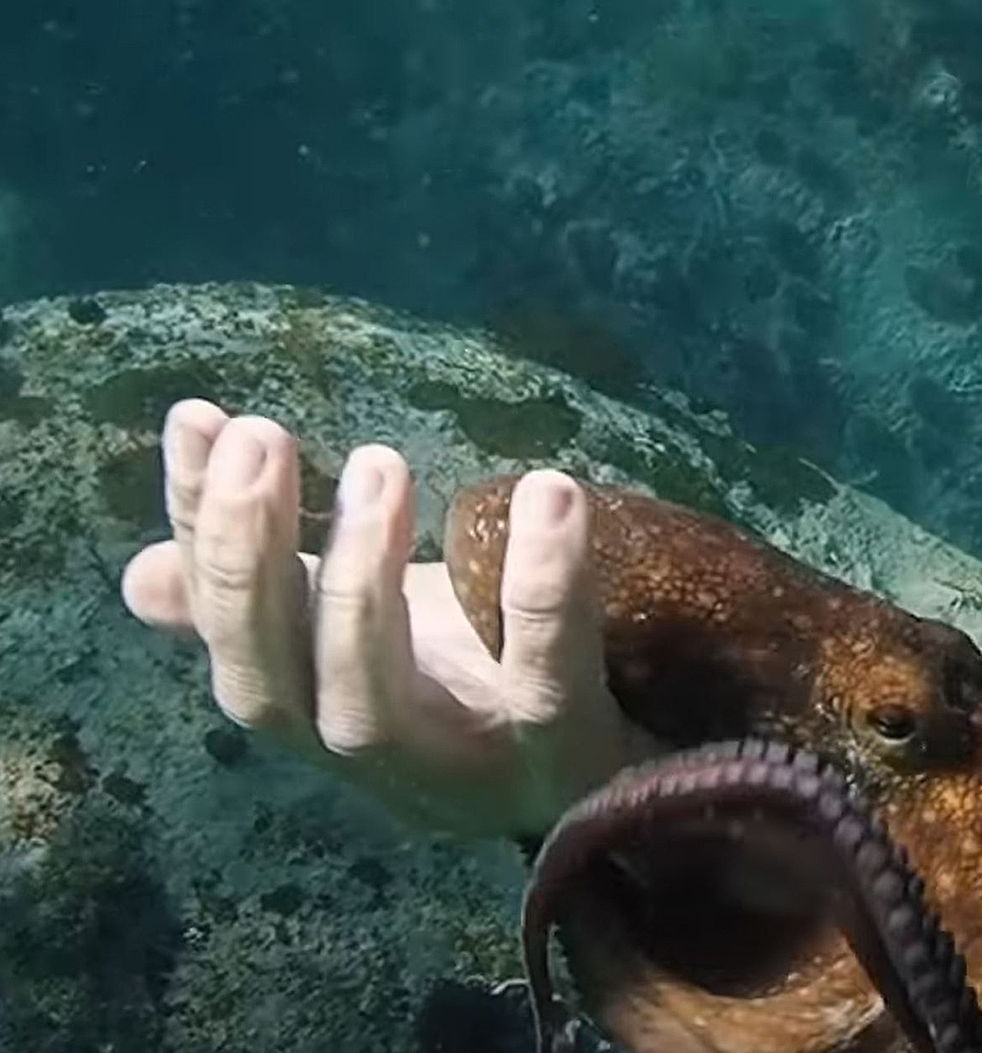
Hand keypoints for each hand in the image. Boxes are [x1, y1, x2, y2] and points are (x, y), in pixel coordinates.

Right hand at [121, 399, 661, 839]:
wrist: (625, 774)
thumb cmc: (483, 690)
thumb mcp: (373, 637)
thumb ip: (275, 601)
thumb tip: (141, 574)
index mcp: (319, 715)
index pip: (229, 634)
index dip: (200, 534)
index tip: (199, 422)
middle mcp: (373, 759)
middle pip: (271, 683)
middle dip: (249, 561)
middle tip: (265, 438)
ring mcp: (467, 771)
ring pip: (370, 704)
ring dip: (356, 582)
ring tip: (377, 461)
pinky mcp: (565, 754)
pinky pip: (545, 679)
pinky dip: (542, 588)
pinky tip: (547, 493)